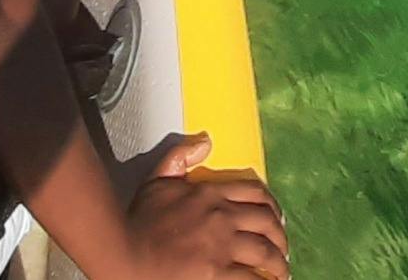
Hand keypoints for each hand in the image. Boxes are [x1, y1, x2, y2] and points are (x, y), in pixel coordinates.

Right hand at [119, 133, 289, 277]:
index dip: (273, 207)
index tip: (277, 219)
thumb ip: (180, 157)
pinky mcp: (218, 273)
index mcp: (209, 193)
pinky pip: (254, 279)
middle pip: (267, 223)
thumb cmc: (138, 222)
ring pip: (266, 253)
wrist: (124, 252)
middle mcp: (222, 217)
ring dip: (279, 265)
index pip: (255, 193)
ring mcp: (222, 246)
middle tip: (282, 249)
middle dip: (281, 238)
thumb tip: (205, 141)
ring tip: (281, 273)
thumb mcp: (157, 181)